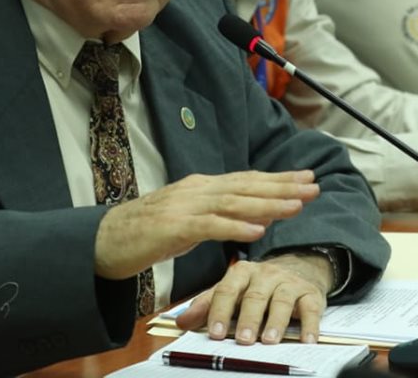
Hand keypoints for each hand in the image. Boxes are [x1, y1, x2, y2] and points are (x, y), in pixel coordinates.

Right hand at [93, 170, 318, 281]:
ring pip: (235, 203)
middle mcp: (197, 190)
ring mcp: (185, 207)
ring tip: (296, 206)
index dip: (278, 178)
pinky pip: (211, 227)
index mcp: (201, 187)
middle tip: (314, 186)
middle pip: (247, 186)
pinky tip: (258, 231)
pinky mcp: (174, 228)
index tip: (306, 178)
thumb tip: (253, 217)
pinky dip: (236, 228)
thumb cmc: (146, 232)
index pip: (247, 180)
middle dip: (283, 186)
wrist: (104, 239)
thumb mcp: (188, 219)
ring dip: (268, 204)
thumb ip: (218, 214)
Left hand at [175, 254, 330, 343]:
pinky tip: (307, 339)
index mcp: (242, 272)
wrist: (299, 267)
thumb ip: (207, 304)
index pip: (227, 290)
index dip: (220, 311)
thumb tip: (181, 322)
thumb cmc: (258, 285)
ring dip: (275, 322)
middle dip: (248, 319)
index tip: (214, 333)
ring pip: (282, 301)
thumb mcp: (231, 289)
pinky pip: (311, 308)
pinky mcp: (310, 293)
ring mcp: (289, 283)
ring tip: (269, 340)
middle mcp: (266, 274)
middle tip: (242, 339)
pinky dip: (310, 325)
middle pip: (255, 296)